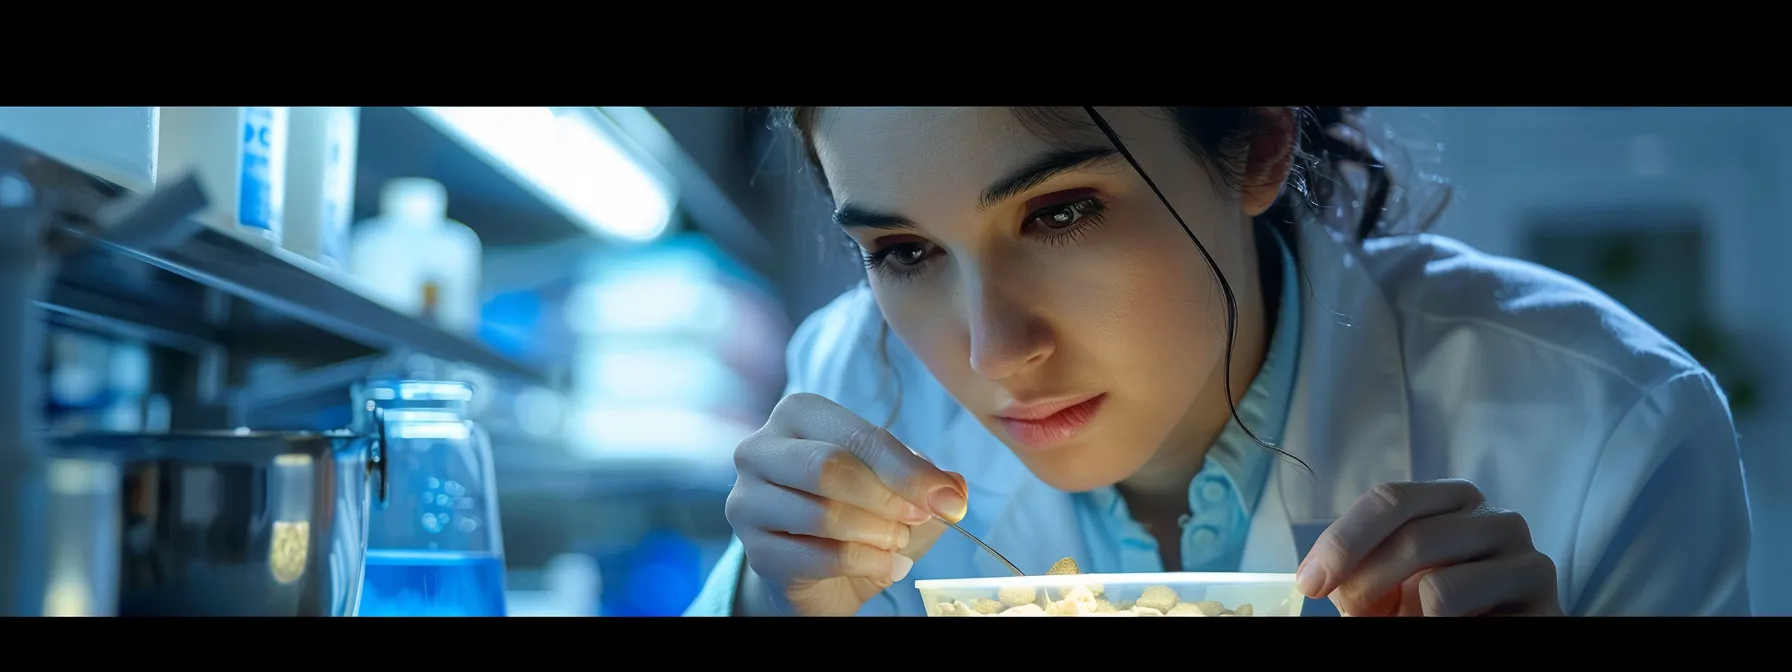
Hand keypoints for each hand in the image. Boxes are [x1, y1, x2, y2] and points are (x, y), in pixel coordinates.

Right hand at [728, 392, 968, 615]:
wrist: (824, 574)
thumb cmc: (859, 514)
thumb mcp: (901, 489)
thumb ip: (929, 479)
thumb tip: (952, 488)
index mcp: (799, 415)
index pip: (860, 437)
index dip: (909, 472)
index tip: (948, 502)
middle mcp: (760, 450)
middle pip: (830, 468)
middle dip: (887, 500)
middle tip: (918, 520)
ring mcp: (747, 502)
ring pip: (822, 515)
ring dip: (876, 534)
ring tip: (897, 543)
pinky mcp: (755, 551)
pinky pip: (819, 557)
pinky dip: (864, 563)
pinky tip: (883, 566)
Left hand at [1297, 479, 1562, 615]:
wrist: (1493, 637)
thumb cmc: (1432, 614)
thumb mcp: (1387, 585)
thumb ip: (1356, 571)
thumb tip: (1317, 579)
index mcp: (1452, 500)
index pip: (1389, 499)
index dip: (1342, 541)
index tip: (1310, 583)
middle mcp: (1495, 518)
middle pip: (1410, 538)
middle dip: (1365, 584)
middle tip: (1352, 612)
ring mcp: (1527, 557)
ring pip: (1437, 586)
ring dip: (1405, 617)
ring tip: (1413, 623)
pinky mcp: (1545, 603)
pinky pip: (1464, 615)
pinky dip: (1435, 629)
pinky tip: (1450, 628)